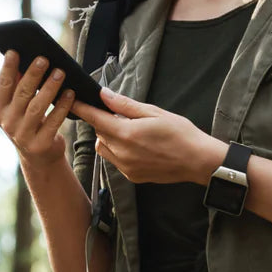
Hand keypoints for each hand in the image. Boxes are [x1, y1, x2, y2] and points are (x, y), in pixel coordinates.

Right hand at [0, 51, 75, 170]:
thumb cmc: (30, 123)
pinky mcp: (40, 144)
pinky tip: (70, 93)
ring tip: (60, 72)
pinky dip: (62, 106)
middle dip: (33, 74)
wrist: (39, 157)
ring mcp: (22, 134)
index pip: (3, 84)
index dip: (8, 68)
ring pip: (37, 107)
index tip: (14, 51)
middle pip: (22, 93)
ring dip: (50, 88)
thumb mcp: (18, 108)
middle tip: (44, 58)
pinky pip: (53, 121)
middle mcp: (7, 122)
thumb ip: (19, 88)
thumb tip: (26, 59)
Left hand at [70, 89, 225, 184]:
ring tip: (130, 132)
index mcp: (126, 134)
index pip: (95, 118)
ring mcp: (126, 167)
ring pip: (104, 148)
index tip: (73, 101)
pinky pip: (115, 160)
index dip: (82, 108)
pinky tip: (138, 147)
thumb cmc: (181, 134)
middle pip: (99, 133)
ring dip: (109, 138)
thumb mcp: (155, 113)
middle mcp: (122, 153)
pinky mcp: (132, 176)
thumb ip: (125, 106)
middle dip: (104, 122)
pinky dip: (119, 151)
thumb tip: (104, 95)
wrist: (198, 161)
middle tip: (121, 116)